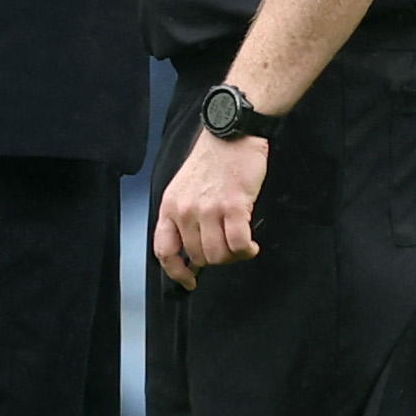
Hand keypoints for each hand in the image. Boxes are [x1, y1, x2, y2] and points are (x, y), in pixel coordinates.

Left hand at [153, 126, 268, 289]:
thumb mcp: (185, 188)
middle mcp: (185, 211)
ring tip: (241, 245)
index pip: (164, 251)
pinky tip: (251, 246)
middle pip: (198, 257)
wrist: (232, 134)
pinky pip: (239, 245)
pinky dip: (247, 251)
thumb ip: (184, 218)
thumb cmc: (213, 161)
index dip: (176, 273)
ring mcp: (208, 210)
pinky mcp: (233, 207)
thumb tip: (192, 253)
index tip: (189, 281)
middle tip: (228, 248)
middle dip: (216, 259)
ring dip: (233, 256)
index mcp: (169, 207)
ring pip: (218, 256)